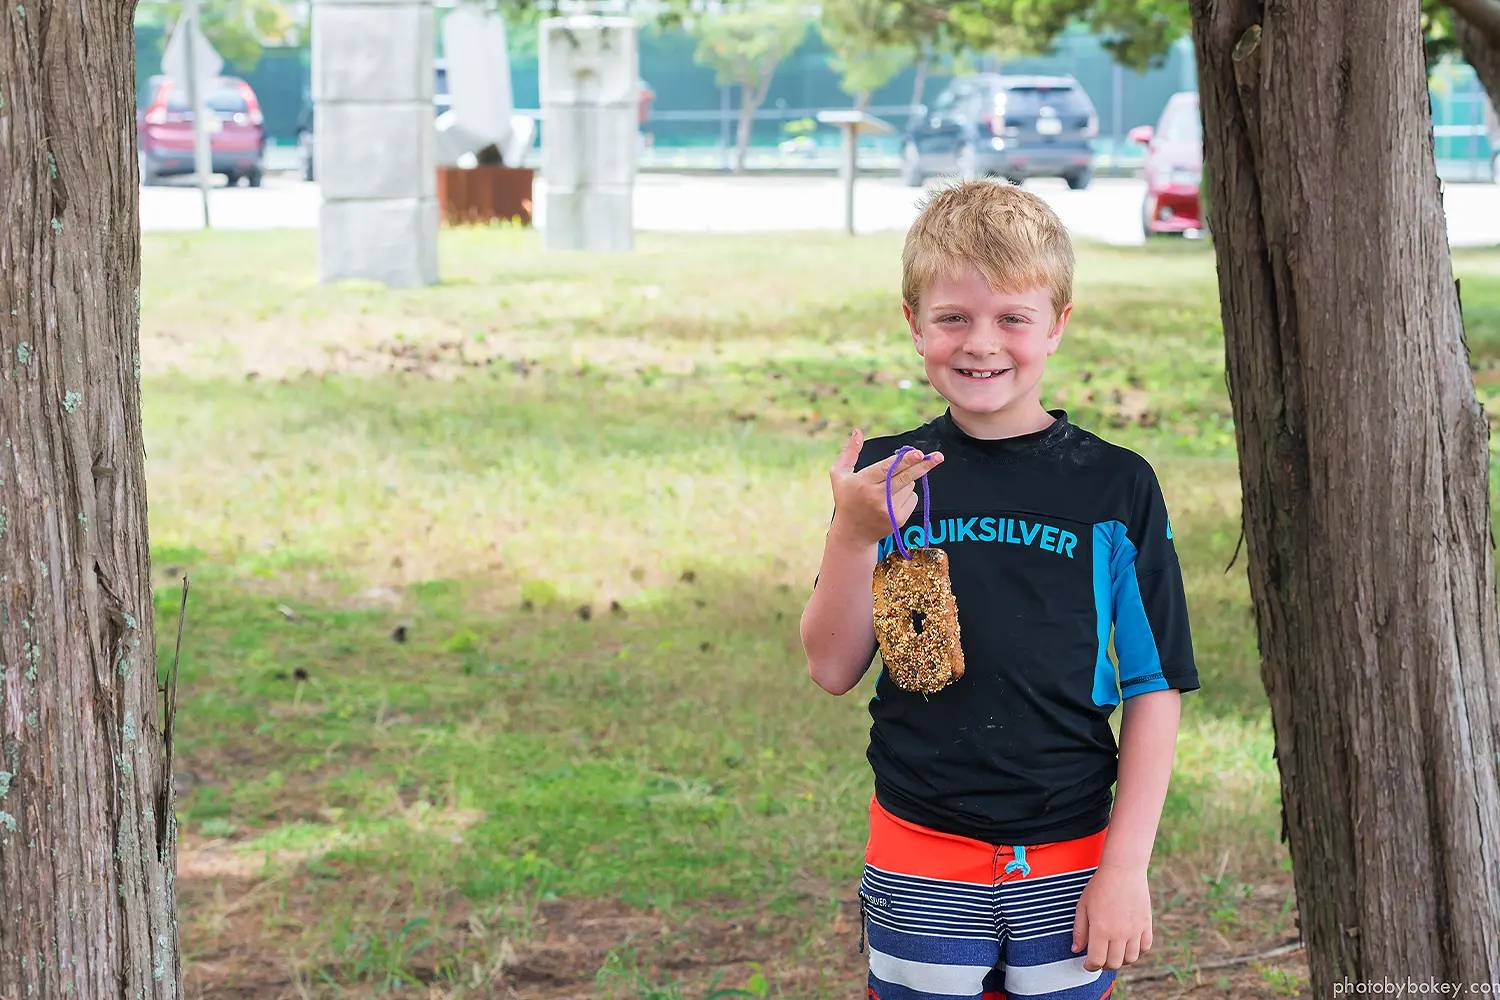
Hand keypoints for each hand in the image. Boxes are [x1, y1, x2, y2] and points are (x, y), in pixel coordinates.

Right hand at [827, 429, 943, 548]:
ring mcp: (889, 510)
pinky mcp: (898, 520)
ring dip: (906, 481)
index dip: (905, 460)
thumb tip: (857, 431)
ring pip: (910, 485)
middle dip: (922, 465)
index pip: (887, 469)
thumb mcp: (839, 474)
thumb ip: (849, 452)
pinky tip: (893, 500)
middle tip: (938, 457)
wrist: (853, 533)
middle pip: (905, 477)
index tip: (918, 453)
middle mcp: (876, 497)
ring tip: (889, 488)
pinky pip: (913, 498)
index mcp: (862, 483)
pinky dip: (908, 494)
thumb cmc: (846, 499)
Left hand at [1072, 863, 1152, 971]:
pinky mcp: (1146, 925)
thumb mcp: (1083, 906)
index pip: (1096, 961)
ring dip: (1120, 960)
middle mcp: (1119, 934)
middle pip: (1114, 964)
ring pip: (1131, 959)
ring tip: (1113, 952)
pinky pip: (1145, 947)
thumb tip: (1076, 950)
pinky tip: (1128, 945)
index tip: (1087, 964)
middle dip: (1104, 965)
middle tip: (1099, 959)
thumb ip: (1079, 930)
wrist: (1123, 870)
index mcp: (1101, 930)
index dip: (1090, 966)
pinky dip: (1137, 951)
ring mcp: (1135, 931)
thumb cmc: (1099, 886)